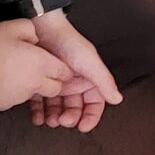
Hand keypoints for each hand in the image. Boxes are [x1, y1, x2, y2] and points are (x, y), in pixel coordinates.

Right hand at [0, 17, 74, 112]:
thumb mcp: (12, 26)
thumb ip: (30, 30)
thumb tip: (35, 38)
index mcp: (41, 64)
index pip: (65, 73)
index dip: (63, 69)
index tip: (57, 65)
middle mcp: (35, 83)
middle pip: (55, 89)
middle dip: (53, 82)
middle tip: (42, 71)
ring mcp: (20, 97)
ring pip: (35, 95)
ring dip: (32, 87)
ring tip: (17, 74)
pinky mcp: (5, 105)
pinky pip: (16, 99)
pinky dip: (13, 92)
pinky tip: (2, 81)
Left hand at [27, 9, 120, 133]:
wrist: (43, 27)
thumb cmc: (69, 43)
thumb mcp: (90, 63)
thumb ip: (104, 82)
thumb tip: (117, 100)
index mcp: (89, 80)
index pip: (94, 104)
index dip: (91, 117)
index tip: (83, 127)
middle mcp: (74, 84)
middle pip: (74, 109)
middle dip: (70, 118)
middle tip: (62, 122)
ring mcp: (56, 83)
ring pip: (57, 108)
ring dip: (54, 117)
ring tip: (49, 121)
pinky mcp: (39, 81)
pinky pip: (40, 101)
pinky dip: (39, 112)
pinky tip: (37, 117)